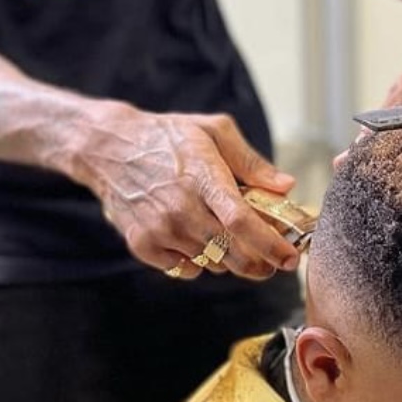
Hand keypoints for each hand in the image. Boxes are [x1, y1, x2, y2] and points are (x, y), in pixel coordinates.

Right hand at [75, 104, 300, 279]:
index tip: (291, 257)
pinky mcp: (142, 245)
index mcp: (203, 177)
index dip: (272, 245)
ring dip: (227, 258)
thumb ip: (251, 162)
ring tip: (225, 235)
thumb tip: (285, 186)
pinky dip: (197, 261)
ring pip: (211, 264)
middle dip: (259, 263)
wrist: (110, 147)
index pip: (243, 222)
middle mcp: (181, 208)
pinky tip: (195, 238)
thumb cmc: (167, 136)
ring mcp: (160, 230)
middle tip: (271, 260)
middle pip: (232, 254)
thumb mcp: (214, 131)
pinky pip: (184, 269)